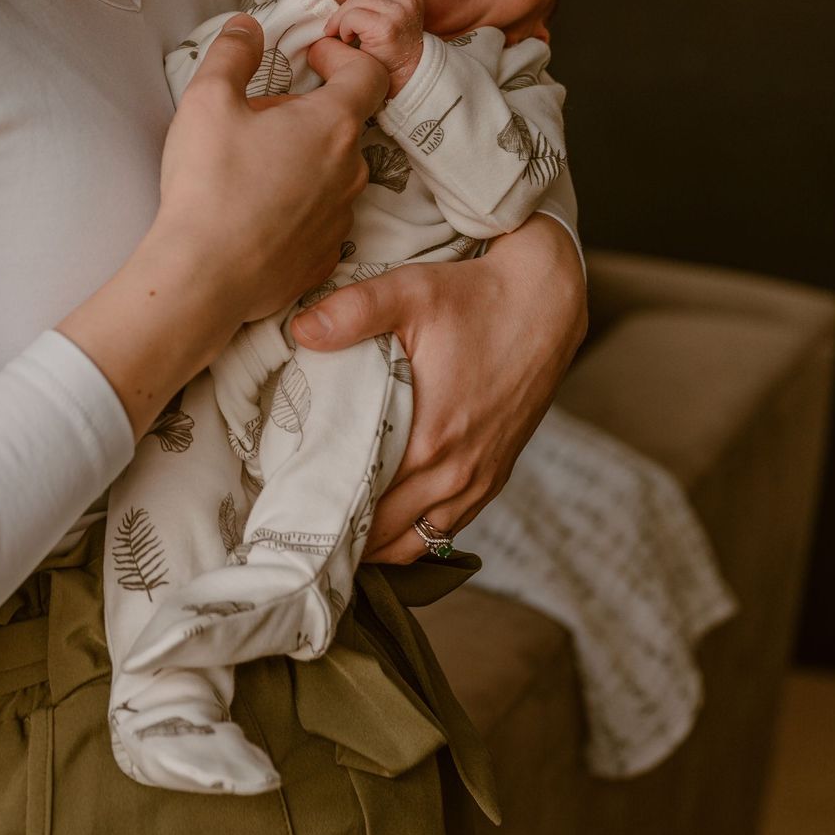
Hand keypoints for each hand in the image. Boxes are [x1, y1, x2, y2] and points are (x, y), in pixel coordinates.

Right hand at [157, 16, 390, 331]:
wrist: (203, 277)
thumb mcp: (207, 100)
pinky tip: (258, 210)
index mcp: (332, 124)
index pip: (368, 73)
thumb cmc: (208, 186)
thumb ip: (232, 52)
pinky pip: (320, 216)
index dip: (343, 56)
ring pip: (333, 171)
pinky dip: (298, 205)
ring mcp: (341, 216)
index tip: (313, 57)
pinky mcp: (324, 256)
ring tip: (252, 167)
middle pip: (344, 123)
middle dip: (307, 111)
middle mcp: (350, 170)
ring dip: (304, 159)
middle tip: (258, 117)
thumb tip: (247, 28)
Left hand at [289, 215, 586, 561]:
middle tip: (296, 529)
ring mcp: (478, 480)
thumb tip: (299, 330)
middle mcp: (455, 472)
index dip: (321, 514)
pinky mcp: (495, 476)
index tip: (286, 515)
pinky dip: (414, 533)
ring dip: (377, 542)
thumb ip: (352, 313)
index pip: (361, 504)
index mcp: (428, 440)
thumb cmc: (475, 298)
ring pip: (416, 541)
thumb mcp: (410, 293)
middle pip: (384, 534)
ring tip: (334, 534)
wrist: (547, 304)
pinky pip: (447, 528)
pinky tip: (385, 524)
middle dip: (342, 536)